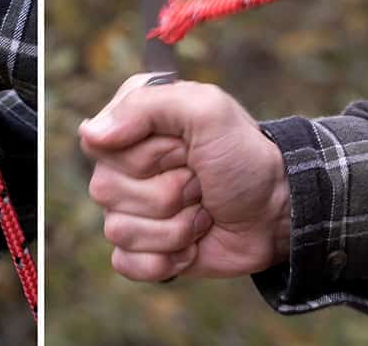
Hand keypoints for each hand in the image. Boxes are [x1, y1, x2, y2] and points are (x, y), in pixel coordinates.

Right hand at [77, 75, 290, 280]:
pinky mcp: (142, 248)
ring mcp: (130, 208)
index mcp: (133, 123)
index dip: (149, 153)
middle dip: (168, 192)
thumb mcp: (208, 110)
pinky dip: (167, 259)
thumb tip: (91, 134)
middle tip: (201, 181)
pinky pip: (127, 263)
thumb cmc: (244, 157)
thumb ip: (149, 105)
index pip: (100, 143)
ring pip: (119, 230)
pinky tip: (192, 246)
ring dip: (176, 226)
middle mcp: (124, 164)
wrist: (276, 210)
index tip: (186, 148)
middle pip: (105, 190)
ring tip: (203, 211)